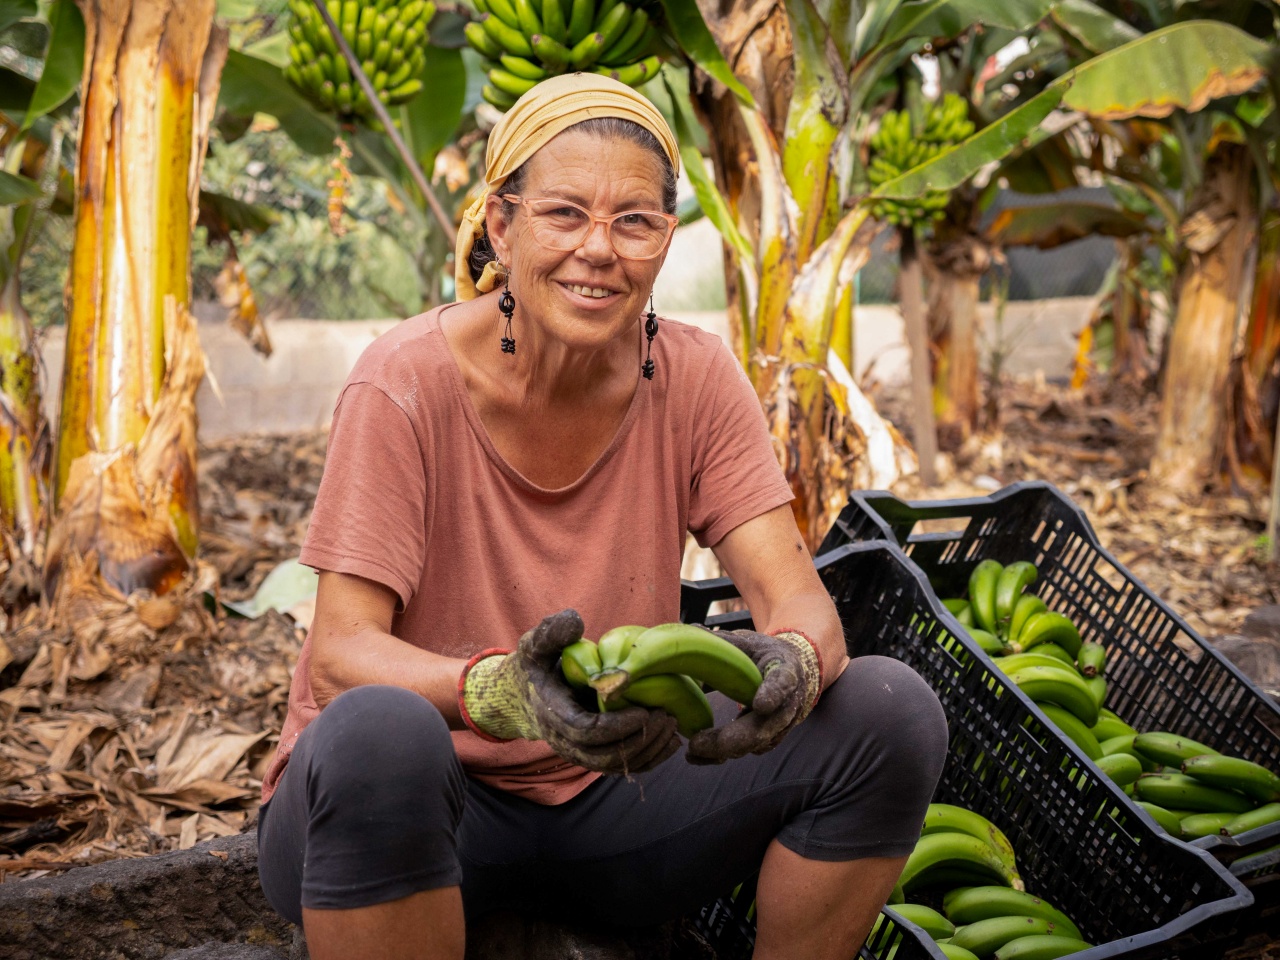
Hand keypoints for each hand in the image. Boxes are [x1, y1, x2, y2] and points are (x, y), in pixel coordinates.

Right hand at [460, 609, 680, 774]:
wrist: (523, 695)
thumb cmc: (536, 666)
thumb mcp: (535, 645)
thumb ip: (551, 632)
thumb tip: (575, 622)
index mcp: (554, 716)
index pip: (586, 733)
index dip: (617, 726)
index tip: (644, 711)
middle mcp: (566, 742)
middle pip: (606, 756)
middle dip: (640, 740)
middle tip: (667, 716)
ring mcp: (581, 753)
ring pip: (617, 766)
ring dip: (649, 750)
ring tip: (673, 725)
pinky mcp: (594, 756)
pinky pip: (623, 766)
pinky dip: (650, 758)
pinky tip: (671, 740)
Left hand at [686, 629, 821, 764]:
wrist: (793, 672)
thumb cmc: (765, 654)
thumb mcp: (749, 641)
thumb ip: (723, 641)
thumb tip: (690, 630)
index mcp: (786, 670)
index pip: (783, 682)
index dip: (774, 693)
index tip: (760, 704)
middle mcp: (789, 702)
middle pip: (764, 726)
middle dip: (731, 738)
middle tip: (696, 742)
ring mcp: (780, 725)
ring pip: (754, 744)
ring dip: (723, 751)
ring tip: (691, 751)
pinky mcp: (769, 738)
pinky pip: (747, 750)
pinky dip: (723, 755)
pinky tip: (697, 755)